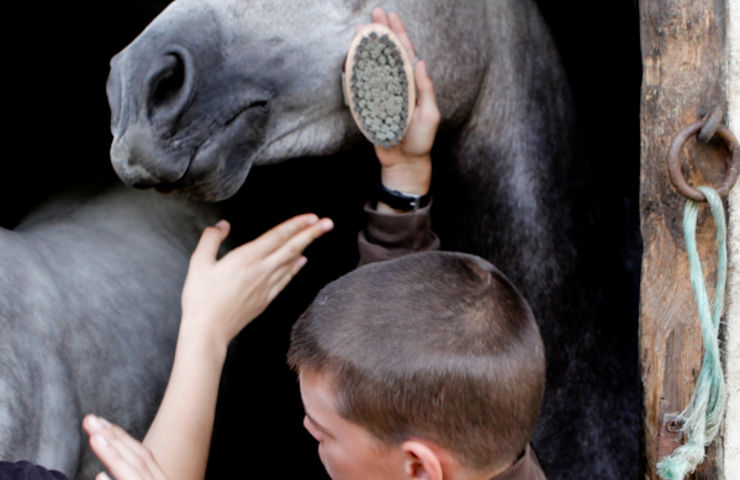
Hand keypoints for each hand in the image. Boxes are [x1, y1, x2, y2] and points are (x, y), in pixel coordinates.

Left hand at [83, 415, 166, 479]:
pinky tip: (99, 475)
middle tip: (90, 420)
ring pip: (134, 473)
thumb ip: (133, 476)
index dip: (123, 438)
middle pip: (139, 460)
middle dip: (114, 438)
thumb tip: (101, 474)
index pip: (144, 457)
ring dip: (113, 455)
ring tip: (94, 438)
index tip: (103, 423)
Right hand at [180, 214, 333, 349]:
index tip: (312, 217)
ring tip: (315, 236)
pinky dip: (295, 269)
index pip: (278, 236)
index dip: (297, 225)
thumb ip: (211, 239)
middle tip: (328, 223)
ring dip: (305, 247)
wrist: (209, 330)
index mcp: (246, 258)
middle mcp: (261, 270)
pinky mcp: (265, 299)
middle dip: (311, 233)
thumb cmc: (202, 298)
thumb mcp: (199, 262)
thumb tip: (222, 225)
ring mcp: (266, 286)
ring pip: (291, 262)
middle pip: (292, 247)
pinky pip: (285, 280)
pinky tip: (301, 262)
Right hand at [369, 8, 440, 196]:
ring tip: (360, 31)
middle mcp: (396, 85)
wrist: (405, 162)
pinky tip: (350, 59)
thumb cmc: (421, 140)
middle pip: (387, 54)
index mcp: (412, 84)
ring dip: (366, 48)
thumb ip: (426, 90)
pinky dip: (354, 71)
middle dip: (381, 33)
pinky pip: (359, 85)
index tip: (390, 16)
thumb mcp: (430, 115)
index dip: (398, 34)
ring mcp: (382, 94)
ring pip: (372, 65)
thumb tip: (421, 62)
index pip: (405, 54)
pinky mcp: (369, 105)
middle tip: (373, 14)